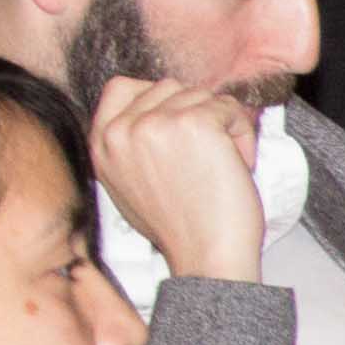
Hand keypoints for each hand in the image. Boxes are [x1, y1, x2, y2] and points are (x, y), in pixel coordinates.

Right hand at [88, 72, 266, 281]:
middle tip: (207, 153)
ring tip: (223, 162)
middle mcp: (121, 129)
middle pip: (167, 87)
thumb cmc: (178, 228)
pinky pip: (229, 107)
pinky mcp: (194, 123)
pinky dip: (243, 133)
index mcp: (101, 143)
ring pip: (200, 95)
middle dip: (195, 113)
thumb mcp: (127, 183)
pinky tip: (240, 163)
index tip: (179, 124)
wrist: (205, 257)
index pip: (121, 87)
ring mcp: (156, 123)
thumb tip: (160, 112)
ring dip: (222, 124)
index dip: (158, 100)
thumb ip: (130, 144)